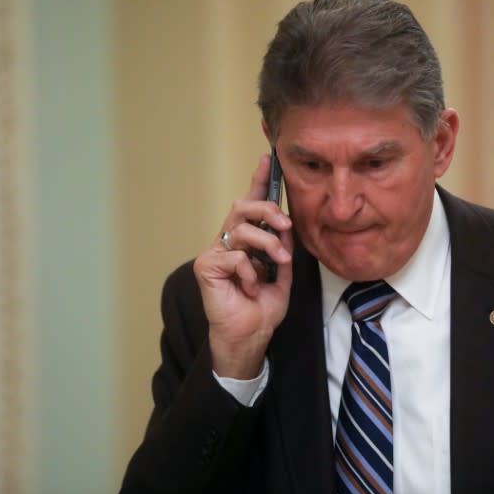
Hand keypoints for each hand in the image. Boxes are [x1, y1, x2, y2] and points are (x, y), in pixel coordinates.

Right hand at [193, 154, 292, 378]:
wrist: (250, 334)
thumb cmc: (263, 306)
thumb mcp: (283, 273)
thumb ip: (284, 248)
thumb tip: (286, 226)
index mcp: (247, 239)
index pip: (252, 205)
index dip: (259, 182)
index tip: (268, 159)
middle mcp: (229, 240)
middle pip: (243, 206)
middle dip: (268, 209)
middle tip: (286, 224)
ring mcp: (216, 252)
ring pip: (242, 228)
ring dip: (268, 243)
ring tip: (280, 261)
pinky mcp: (206, 266)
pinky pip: (235, 256)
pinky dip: (250, 271)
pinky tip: (250, 287)